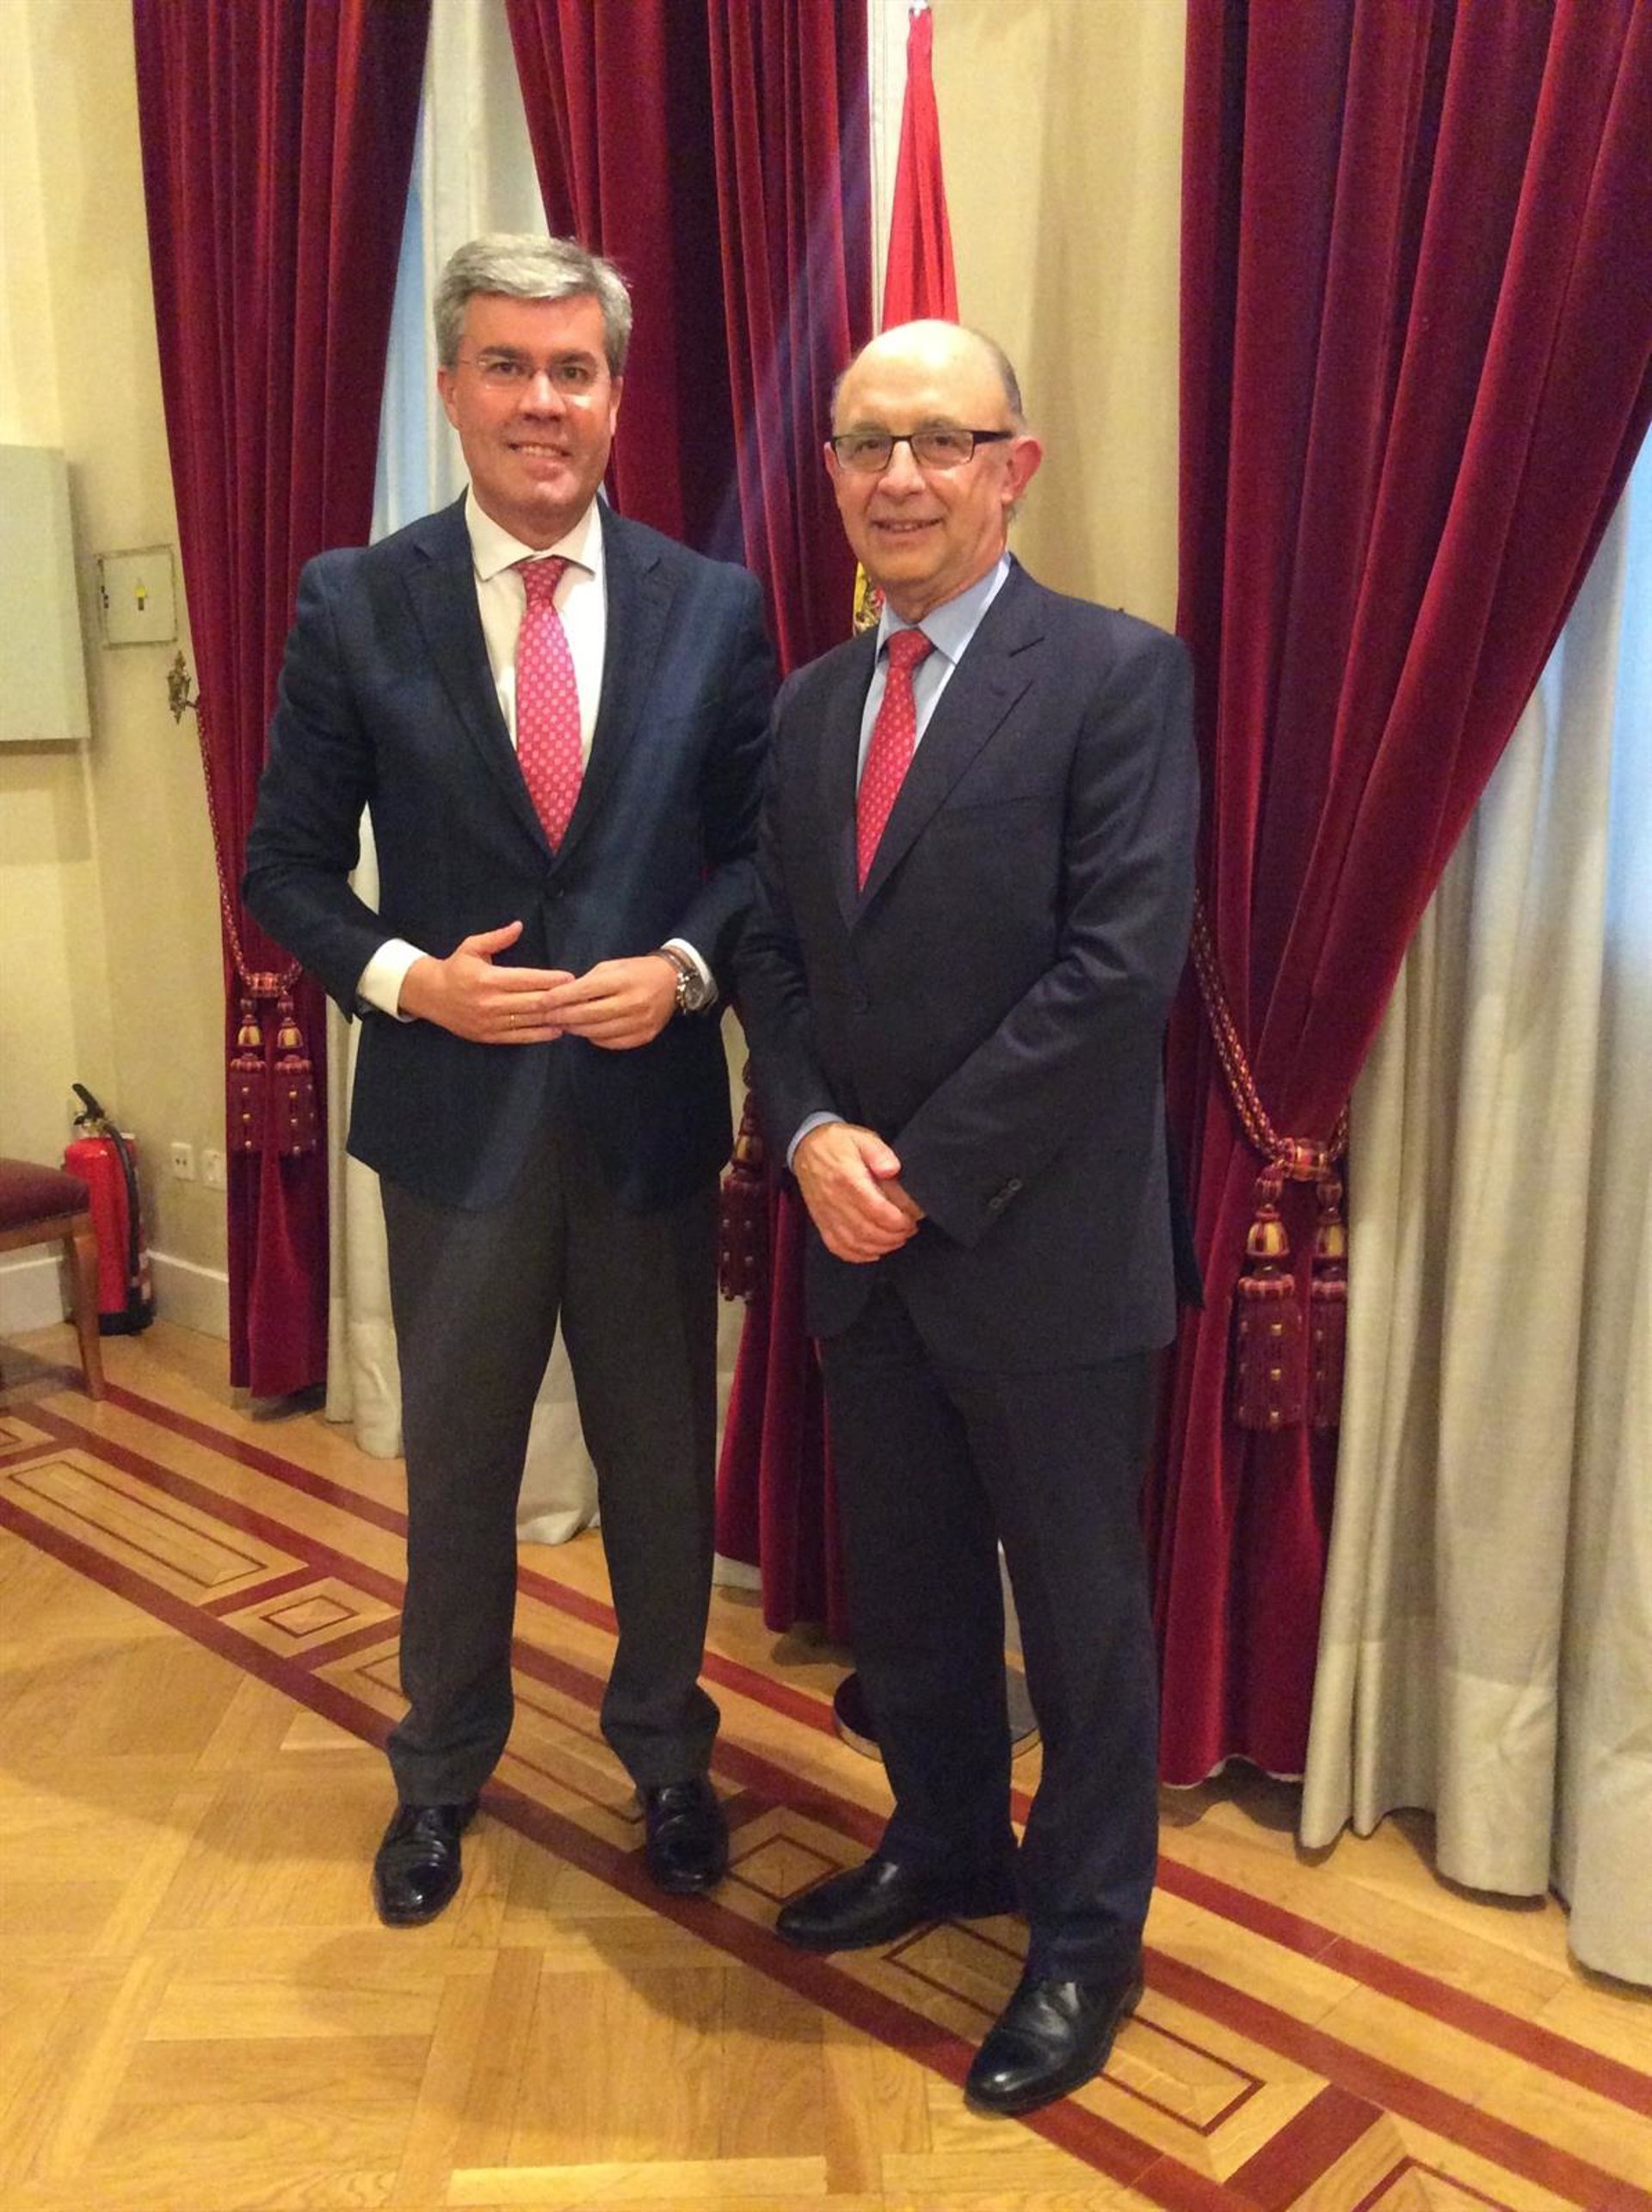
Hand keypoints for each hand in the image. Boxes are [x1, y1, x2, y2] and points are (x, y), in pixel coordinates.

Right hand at [398, 921, 571, 1043]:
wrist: (430, 996)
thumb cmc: (455, 968)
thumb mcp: (472, 947)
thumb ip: (497, 938)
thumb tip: (519, 925)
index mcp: (488, 979)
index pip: (527, 979)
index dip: (551, 979)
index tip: (570, 978)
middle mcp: (491, 1002)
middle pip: (533, 1002)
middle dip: (559, 999)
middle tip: (579, 995)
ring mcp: (491, 1022)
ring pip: (530, 1021)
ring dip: (554, 1017)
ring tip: (574, 1013)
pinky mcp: (490, 1036)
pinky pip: (520, 1037)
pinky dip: (541, 1035)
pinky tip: (557, 1030)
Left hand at [542, 955, 678, 1050]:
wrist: (673, 982)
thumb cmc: (637, 970)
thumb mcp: (612, 966)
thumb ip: (588, 982)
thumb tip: (560, 996)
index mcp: (622, 980)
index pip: (584, 991)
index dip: (560, 997)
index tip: (541, 1001)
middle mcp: (632, 1002)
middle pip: (588, 1015)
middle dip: (563, 1016)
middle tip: (546, 1017)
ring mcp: (639, 1022)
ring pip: (597, 1032)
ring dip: (576, 1029)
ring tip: (563, 1024)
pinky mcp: (644, 1036)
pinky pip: (611, 1042)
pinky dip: (595, 1038)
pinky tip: (587, 1031)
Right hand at [794, 1122, 921, 1262]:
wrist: (807, 1146)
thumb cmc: (839, 1143)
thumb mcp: (863, 1137)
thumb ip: (879, 1153)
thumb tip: (892, 1170)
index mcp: (848, 1179)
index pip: (878, 1210)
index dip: (899, 1220)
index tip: (913, 1218)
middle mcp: (835, 1200)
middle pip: (868, 1231)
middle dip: (894, 1235)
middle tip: (909, 1230)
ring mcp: (825, 1214)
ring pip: (854, 1242)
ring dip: (880, 1246)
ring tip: (897, 1239)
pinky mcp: (821, 1221)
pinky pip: (837, 1246)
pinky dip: (857, 1255)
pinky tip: (873, 1251)